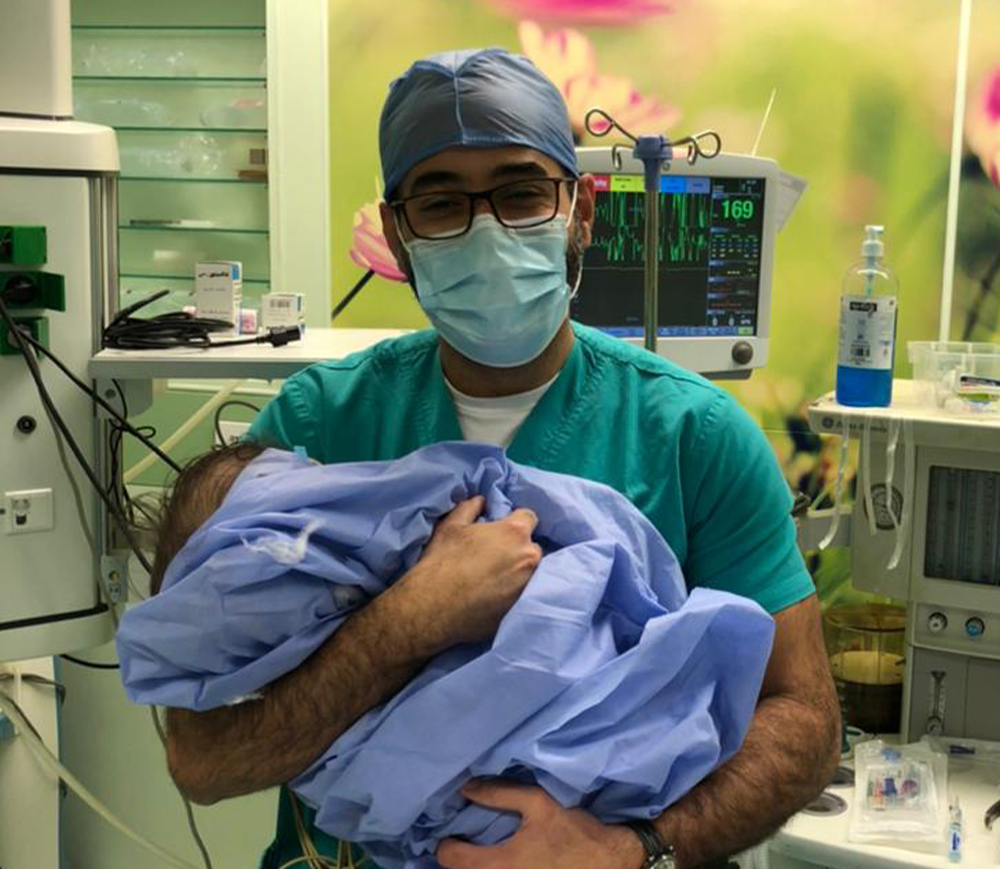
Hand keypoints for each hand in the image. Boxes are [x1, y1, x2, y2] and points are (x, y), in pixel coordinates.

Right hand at [397, 497, 542, 647]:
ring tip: (494, 580)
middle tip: (495, 557)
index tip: (502, 531)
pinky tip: (494, 597)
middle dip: (519, 549)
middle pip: (532, 547)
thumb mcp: (450, 527)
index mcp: (514, 533)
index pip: (529, 517)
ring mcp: (528, 585)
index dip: (515, 521)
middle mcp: (528, 558)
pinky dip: (513, 593)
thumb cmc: (442, 562)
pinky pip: (523, 595)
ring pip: (531, 573)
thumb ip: (469, 508)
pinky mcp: (521, 608)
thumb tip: (480, 501)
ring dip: (518, 572)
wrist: (434, 608)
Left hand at [437, 781, 644, 868]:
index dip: (447, 844)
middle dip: (458, 860)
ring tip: (479, 853)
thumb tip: (466, 788)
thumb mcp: (538, 802)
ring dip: (475, 868)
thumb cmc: (572, 831)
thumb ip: (499, 793)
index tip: (452, 835)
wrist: (609, 860)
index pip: (450, 860)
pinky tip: (503, 861)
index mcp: (499, 864)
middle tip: (464, 843)